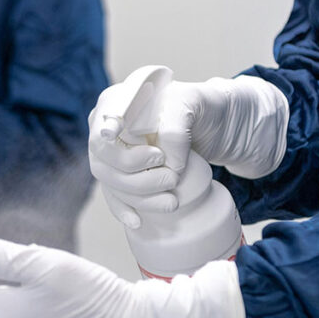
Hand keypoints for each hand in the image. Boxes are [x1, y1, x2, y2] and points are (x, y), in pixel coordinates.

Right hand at [88, 72, 288, 227]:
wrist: (216, 125)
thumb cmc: (203, 107)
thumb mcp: (195, 102)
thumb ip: (174, 125)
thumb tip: (164, 161)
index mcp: (122, 97)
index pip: (106, 120)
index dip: (114, 137)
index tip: (137, 148)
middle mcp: (109, 123)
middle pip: (103, 155)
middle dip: (135, 173)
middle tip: (170, 176)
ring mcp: (114, 150)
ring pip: (109, 179)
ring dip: (137, 195)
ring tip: (171, 201)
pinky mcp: (123, 173)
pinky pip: (113, 194)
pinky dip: (124, 208)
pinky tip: (137, 220)